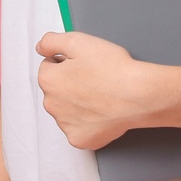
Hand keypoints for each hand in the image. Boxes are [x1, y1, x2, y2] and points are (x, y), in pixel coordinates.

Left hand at [36, 30, 166, 148]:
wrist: (138, 96)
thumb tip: (41, 47)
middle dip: (70, 84)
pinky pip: (79, 129)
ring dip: (78, 103)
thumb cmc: (112, 69)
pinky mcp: (80, 139)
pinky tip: (101, 112)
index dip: (67, 62)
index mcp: (48, 80)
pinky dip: (88, 122)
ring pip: (67, 110)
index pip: (49, 66)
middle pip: (56, 90)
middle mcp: (51, 105)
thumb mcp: (79, 41)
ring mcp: (65, 125)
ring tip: (100, 95)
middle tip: (94, 78)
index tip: (84, 64)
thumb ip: (51, 41)